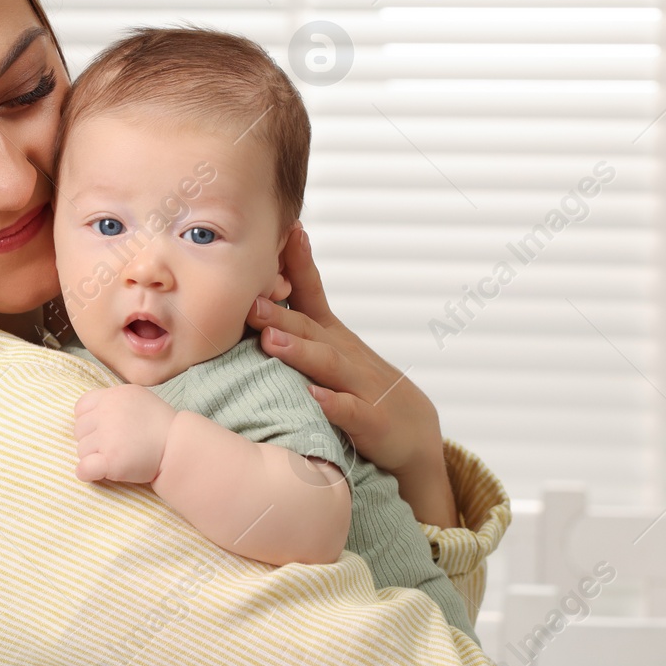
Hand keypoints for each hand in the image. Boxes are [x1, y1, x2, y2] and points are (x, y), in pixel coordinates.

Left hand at [72, 384, 177, 484]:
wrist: (180, 447)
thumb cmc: (160, 425)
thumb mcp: (138, 398)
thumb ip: (114, 402)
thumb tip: (92, 415)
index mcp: (113, 396)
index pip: (81, 408)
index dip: (88, 421)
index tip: (102, 430)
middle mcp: (108, 413)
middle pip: (79, 430)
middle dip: (92, 440)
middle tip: (114, 446)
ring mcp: (108, 437)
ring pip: (81, 450)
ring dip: (94, 457)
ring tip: (117, 456)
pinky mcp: (111, 460)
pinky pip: (83, 469)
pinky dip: (87, 473)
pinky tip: (98, 472)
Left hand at [247, 224, 456, 526]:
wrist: (416, 434)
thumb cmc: (363, 389)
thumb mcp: (332, 351)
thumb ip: (299, 325)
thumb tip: (254, 298)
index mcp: (333, 337)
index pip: (313, 294)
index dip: (299, 264)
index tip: (285, 230)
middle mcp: (346, 355)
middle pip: (311, 329)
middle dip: (280, 313)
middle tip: (249, 301)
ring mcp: (361, 387)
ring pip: (329, 365)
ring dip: (300, 352)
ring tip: (272, 341)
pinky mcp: (372, 422)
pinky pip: (351, 412)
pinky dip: (334, 404)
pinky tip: (315, 397)